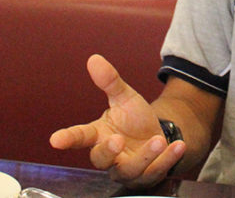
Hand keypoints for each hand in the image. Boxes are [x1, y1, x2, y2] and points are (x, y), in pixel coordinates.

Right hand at [49, 54, 184, 186]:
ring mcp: (127, 169)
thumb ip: (110, 82)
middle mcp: (110, 156)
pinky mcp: (147, 176)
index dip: (67, 138)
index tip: (55, 140)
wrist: (158, 135)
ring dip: (145, 156)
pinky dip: (168, 159)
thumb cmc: (134, 120)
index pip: (80, 137)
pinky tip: (178, 147)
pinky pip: (156, 171)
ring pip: (131, 169)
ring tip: (158, 140)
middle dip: (108, 151)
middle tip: (117, 140)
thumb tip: (94, 59)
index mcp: (99, 135)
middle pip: (101, 159)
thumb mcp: (125, 98)